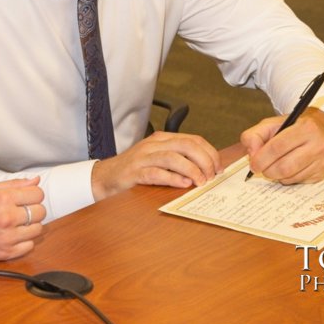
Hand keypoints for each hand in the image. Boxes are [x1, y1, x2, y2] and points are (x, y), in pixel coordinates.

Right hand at [0, 177, 44, 261]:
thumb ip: (14, 184)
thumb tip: (36, 180)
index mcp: (3, 198)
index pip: (38, 194)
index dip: (33, 195)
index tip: (26, 198)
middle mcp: (7, 217)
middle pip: (41, 211)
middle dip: (33, 209)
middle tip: (20, 211)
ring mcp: (8, 237)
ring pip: (38, 229)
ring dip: (30, 226)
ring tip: (16, 224)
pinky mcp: (7, 252)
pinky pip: (30, 246)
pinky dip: (24, 241)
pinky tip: (12, 236)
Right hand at [90, 132, 220, 200]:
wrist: (104, 177)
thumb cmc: (134, 170)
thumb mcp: (158, 159)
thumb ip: (178, 160)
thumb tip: (206, 170)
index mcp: (162, 139)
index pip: (193, 139)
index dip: (210, 153)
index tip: (219, 168)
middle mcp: (153, 145)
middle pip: (186, 145)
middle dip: (205, 160)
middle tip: (212, 176)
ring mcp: (143, 158)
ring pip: (173, 157)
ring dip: (192, 169)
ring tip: (201, 182)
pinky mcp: (134, 172)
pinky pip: (156, 173)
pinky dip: (173, 178)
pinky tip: (183, 184)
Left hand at [241, 108, 323, 182]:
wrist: (320, 129)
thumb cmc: (292, 127)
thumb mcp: (271, 124)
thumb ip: (254, 135)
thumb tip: (252, 154)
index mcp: (306, 127)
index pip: (278, 147)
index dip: (261, 158)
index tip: (253, 164)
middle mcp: (319, 144)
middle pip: (284, 166)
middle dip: (267, 170)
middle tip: (261, 168)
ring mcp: (322, 161)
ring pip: (291, 177)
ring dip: (276, 175)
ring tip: (273, 166)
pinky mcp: (322, 173)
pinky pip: (297, 182)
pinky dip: (286, 178)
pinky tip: (287, 168)